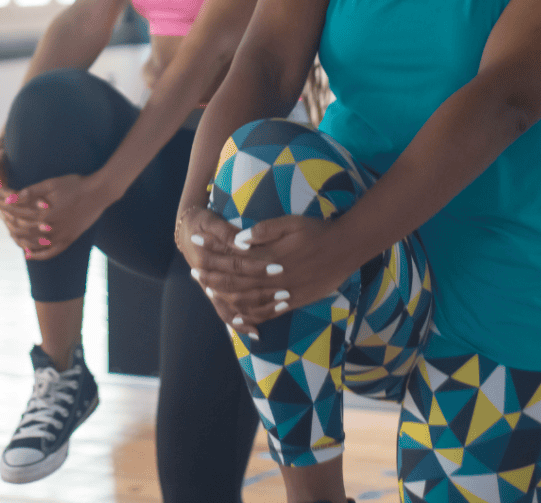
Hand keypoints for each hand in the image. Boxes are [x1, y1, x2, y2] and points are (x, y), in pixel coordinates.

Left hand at [0, 171, 109, 260]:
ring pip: (32, 244)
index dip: (2, 207)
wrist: (99, 192)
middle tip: (0, 215)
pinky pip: (50, 253)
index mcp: (43, 212)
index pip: (15, 213)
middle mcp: (49, 228)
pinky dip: (38, 255)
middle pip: (21, 230)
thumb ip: (31, 192)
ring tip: (10, 232)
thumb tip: (10, 198)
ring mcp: (59, 236)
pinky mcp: (68, 240)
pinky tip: (28, 254)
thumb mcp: (52, 184)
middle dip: (7, 222)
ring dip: (19, 239)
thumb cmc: (76, 184)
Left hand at [183, 212, 354, 337]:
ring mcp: (284, 293)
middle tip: (194, 273)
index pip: (234, 257)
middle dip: (212, 277)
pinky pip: (267, 314)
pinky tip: (238, 318)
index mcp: (271, 257)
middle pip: (236, 281)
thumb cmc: (318, 231)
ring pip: (248, 300)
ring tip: (208, 292)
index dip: (213, 252)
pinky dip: (250, 318)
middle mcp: (274, 278)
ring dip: (225, 297)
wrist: (346, 249)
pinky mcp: (293, 302)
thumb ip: (265, 231)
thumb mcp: (292, 222)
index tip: (196, 245)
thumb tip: (240, 239)